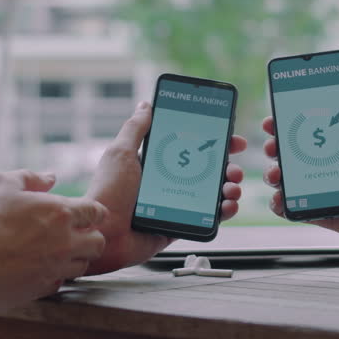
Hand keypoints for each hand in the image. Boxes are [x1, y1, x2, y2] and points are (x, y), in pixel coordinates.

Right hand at [0, 170, 106, 316]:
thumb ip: (29, 178)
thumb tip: (50, 178)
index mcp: (60, 213)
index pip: (96, 211)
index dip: (92, 211)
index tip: (83, 213)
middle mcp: (66, 242)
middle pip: (98, 242)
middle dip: (90, 237)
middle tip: (72, 234)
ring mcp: (56, 268)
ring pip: (83, 265)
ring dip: (75, 257)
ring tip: (55, 252)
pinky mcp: (42, 289)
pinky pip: (61, 282)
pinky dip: (55, 275)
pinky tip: (38, 268)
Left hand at [84, 101, 246, 274]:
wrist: (104, 233)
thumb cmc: (108, 193)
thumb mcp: (121, 154)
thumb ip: (135, 129)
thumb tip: (145, 105)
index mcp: (157, 164)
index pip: (191, 148)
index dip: (212, 141)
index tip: (229, 135)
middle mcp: (170, 183)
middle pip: (207, 170)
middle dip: (228, 165)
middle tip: (234, 167)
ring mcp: (178, 204)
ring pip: (213, 193)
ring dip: (230, 186)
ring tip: (232, 187)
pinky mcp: (182, 225)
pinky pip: (209, 217)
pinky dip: (225, 211)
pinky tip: (228, 205)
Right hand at [263, 78, 338, 241]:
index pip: (310, 133)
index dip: (289, 126)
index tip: (274, 120)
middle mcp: (334, 168)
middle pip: (295, 157)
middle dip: (276, 149)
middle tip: (272, 146)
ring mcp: (328, 191)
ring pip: (292, 183)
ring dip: (276, 175)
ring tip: (276, 172)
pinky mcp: (328, 213)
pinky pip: (300, 211)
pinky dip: (284, 206)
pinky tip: (279, 199)